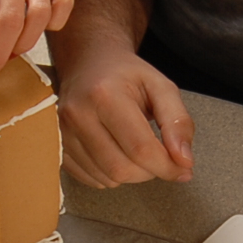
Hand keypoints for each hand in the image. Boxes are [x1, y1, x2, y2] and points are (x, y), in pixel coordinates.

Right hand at [54, 43, 194, 187]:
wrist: (88, 63)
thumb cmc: (126, 75)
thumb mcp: (161, 86)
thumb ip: (178, 121)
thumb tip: (184, 161)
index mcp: (106, 95)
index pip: (140, 148)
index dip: (167, 166)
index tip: (183, 170)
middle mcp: (78, 114)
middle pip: (122, 169)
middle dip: (150, 172)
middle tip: (160, 156)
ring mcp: (63, 133)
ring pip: (107, 178)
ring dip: (131, 175)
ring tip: (137, 151)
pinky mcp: (58, 147)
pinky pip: (91, 180)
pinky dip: (111, 176)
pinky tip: (118, 154)